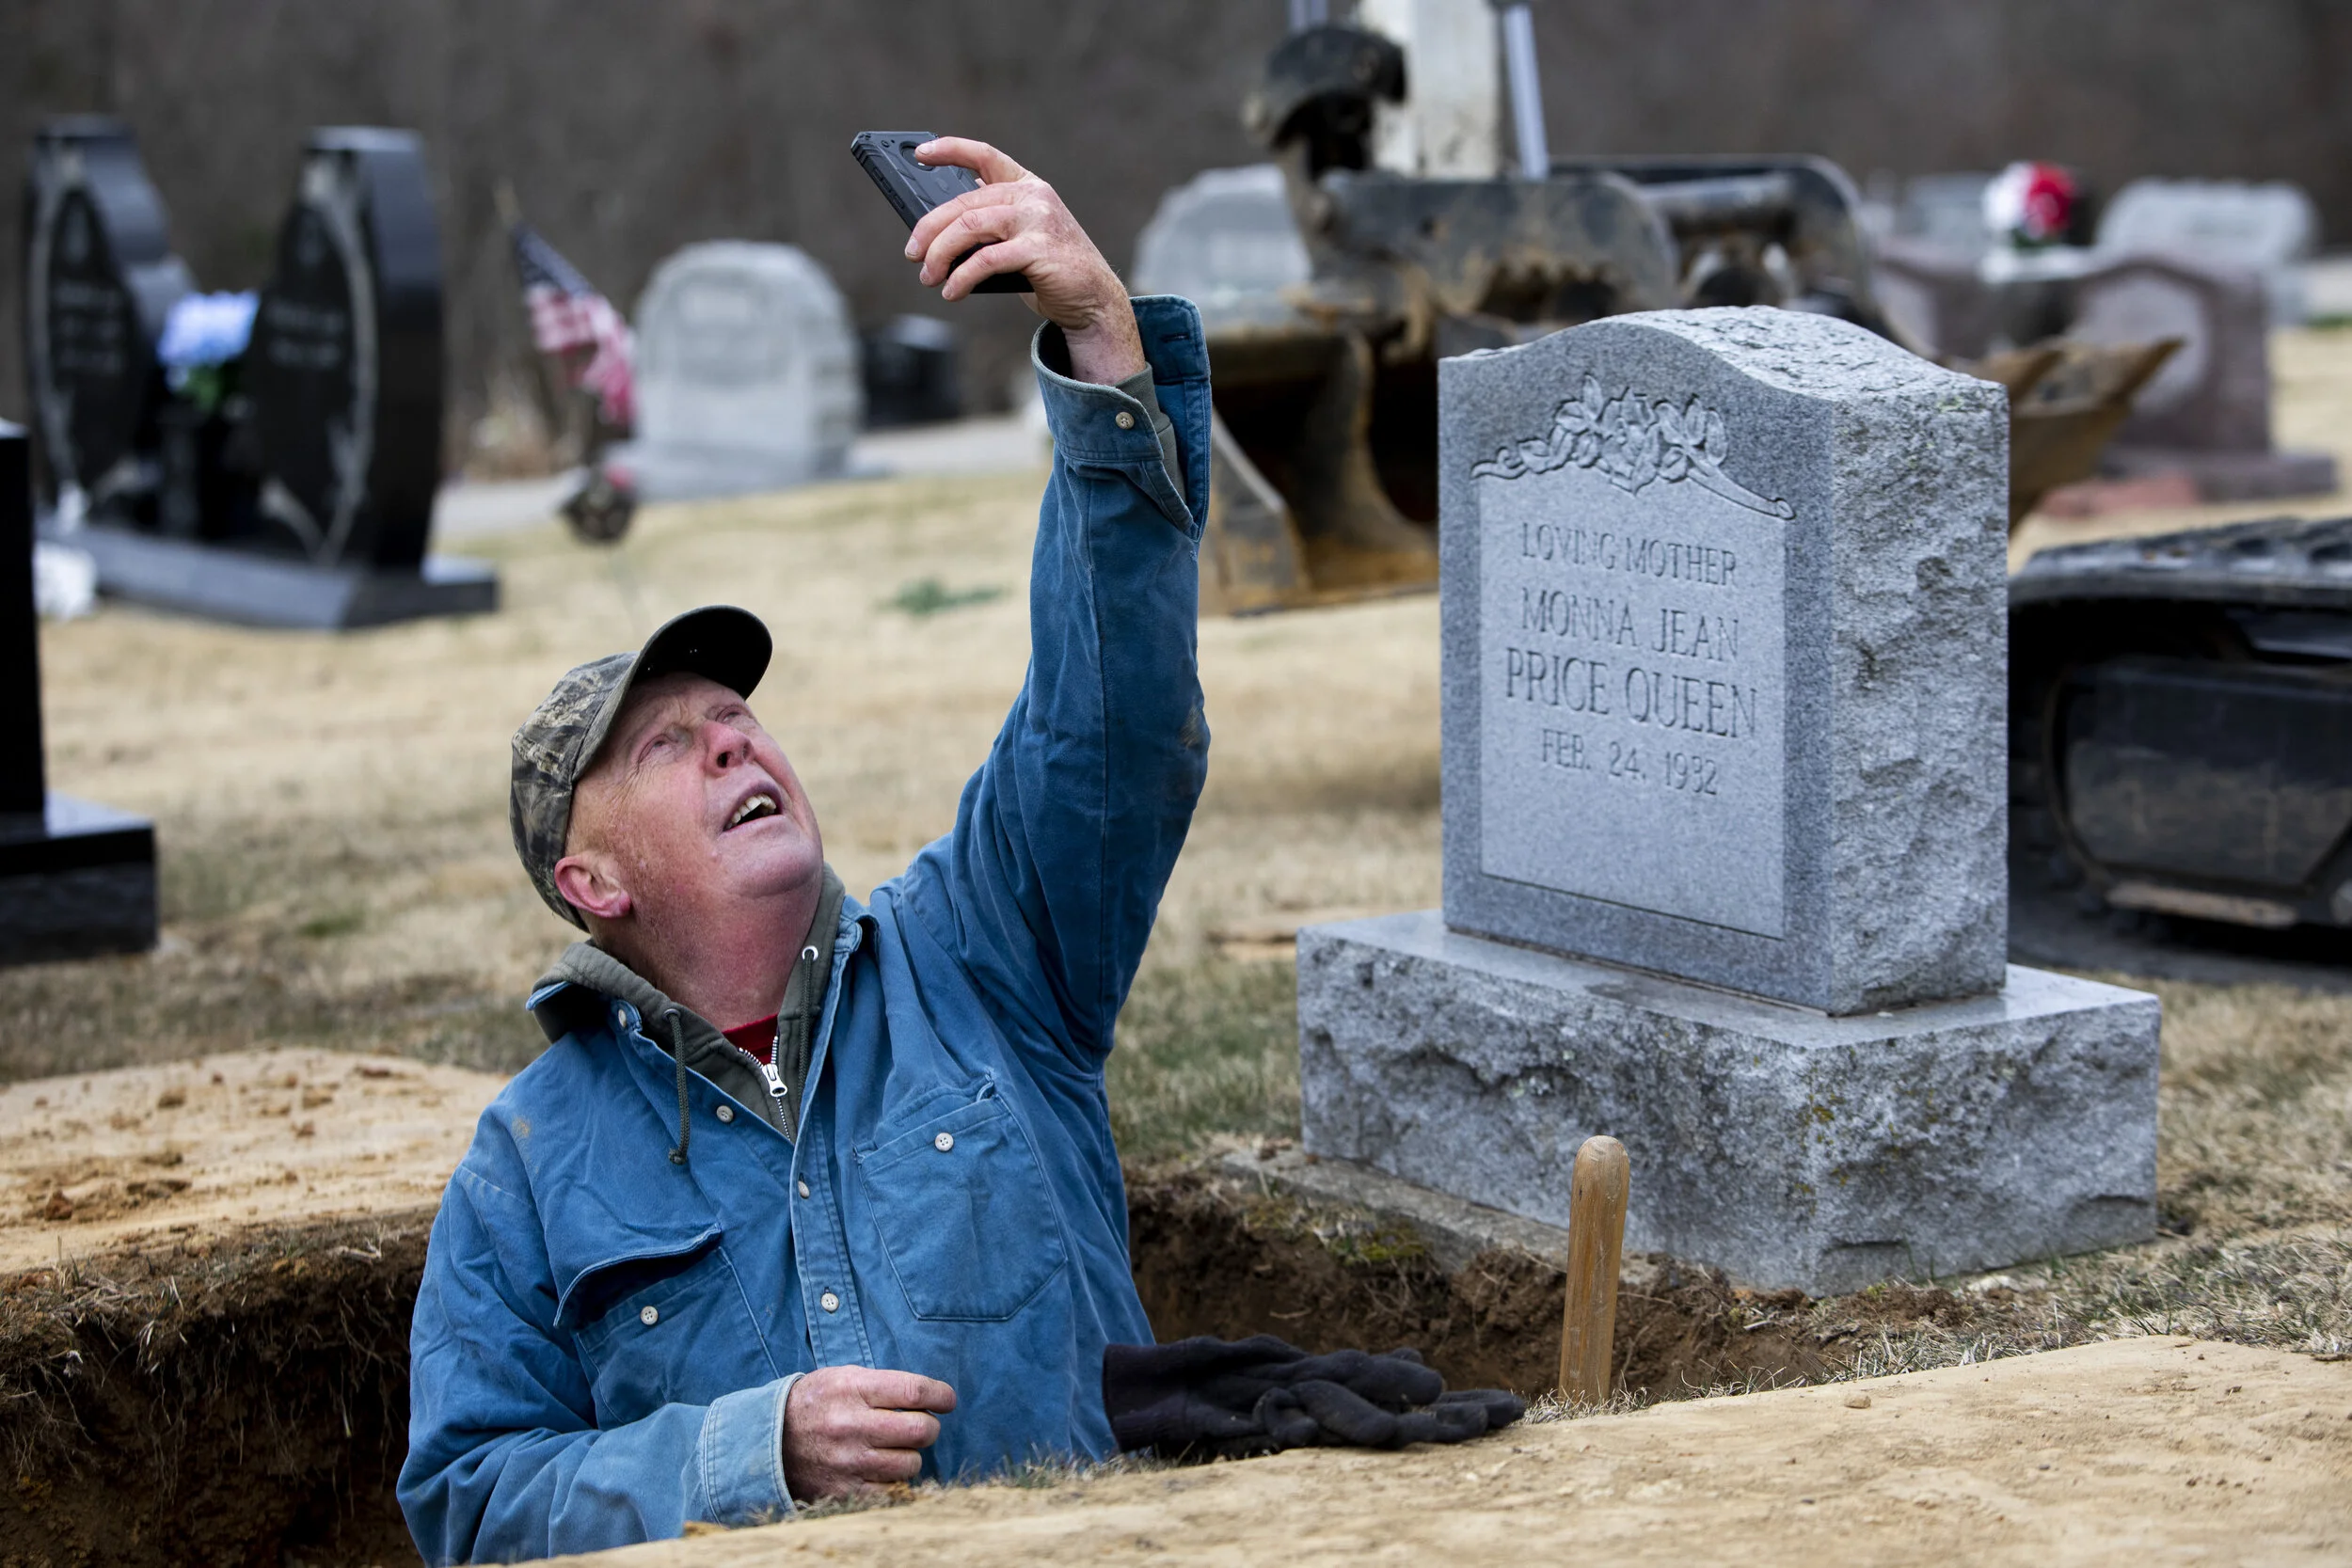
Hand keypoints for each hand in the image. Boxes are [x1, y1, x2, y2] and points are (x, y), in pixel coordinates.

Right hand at [783, 1365, 955, 1501]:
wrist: (769, 1440)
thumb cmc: (816, 1403)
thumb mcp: (843, 1377)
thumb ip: (884, 1384)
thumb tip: (931, 1396)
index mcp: (852, 1389)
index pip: (914, 1391)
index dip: (940, 1395)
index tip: (947, 1400)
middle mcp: (851, 1425)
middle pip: (920, 1429)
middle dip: (930, 1427)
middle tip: (922, 1425)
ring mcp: (848, 1461)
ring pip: (910, 1463)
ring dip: (911, 1455)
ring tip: (895, 1448)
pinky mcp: (844, 1490)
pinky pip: (891, 1490)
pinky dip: (893, 1480)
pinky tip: (882, 1468)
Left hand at [904, 137, 1146, 385]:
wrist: (1095, 299)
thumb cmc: (1052, 270)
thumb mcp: (1021, 237)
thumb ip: (993, 220)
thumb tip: (944, 224)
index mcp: (1028, 186)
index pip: (984, 154)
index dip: (950, 149)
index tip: (920, 153)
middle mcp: (1033, 196)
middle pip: (965, 201)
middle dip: (930, 229)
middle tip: (912, 254)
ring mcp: (1038, 220)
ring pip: (969, 225)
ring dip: (940, 253)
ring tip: (928, 277)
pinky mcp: (1039, 249)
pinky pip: (986, 259)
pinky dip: (962, 277)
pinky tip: (952, 290)